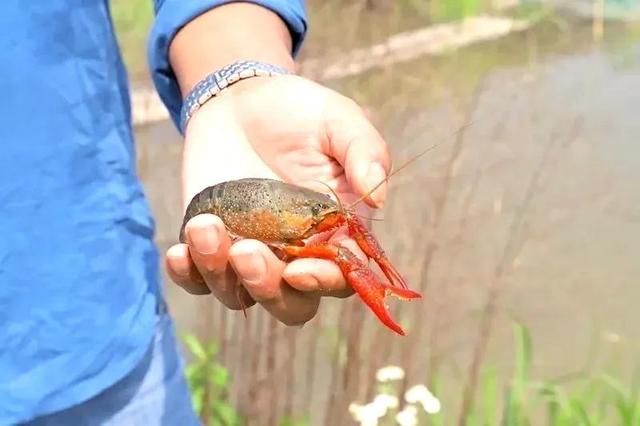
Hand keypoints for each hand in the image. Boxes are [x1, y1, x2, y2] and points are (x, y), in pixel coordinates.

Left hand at [165, 75, 390, 325]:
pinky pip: (197, 279)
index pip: (339, 278)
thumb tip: (377, 196)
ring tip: (205, 226)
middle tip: (247, 252)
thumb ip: (365, 152)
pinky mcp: (211, 244)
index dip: (323, 283)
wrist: (242, 98)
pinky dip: (187, 274)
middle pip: (289, 303)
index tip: (299, 270)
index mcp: (335, 233)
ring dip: (219, 273)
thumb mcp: (340, 121)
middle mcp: (294, 253)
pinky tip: (178, 252)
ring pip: (239, 295)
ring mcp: (250, 252)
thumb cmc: (300, 112)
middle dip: (268, 289)